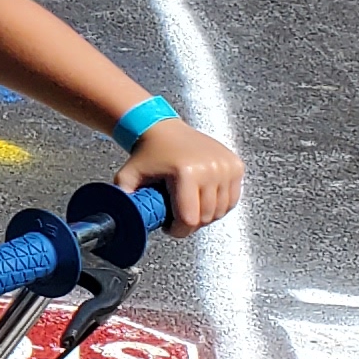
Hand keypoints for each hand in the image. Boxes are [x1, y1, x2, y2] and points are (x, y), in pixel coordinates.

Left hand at [125, 120, 243, 232]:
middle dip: (190, 223)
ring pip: (221, 211)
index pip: (189, 220)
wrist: (164, 129)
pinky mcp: (235, 165)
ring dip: (205, 215)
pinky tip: (203, 198)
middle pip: (206, 218)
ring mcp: (226, 166)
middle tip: (176, 214)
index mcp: (186, 172)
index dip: (178, 230)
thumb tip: (122, 221)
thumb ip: (124, 200)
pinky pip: (232, 199)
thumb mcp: (128, 176)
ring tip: (188, 205)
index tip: (169, 226)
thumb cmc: (148, 153)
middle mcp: (210, 168)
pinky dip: (219, 204)